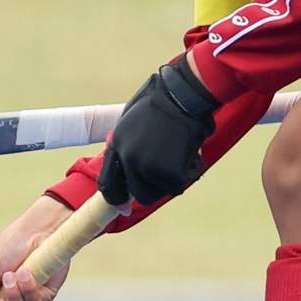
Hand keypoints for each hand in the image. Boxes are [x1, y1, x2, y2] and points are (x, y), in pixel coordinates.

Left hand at [99, 58, 220, 207]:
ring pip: (163, 190)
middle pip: (140, 193)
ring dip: (175, 177)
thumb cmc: (162, 100)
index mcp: (117, 146)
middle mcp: (129, 160)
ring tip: (182, 154)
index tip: (125, 207)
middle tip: (169, 175)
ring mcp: (148, 168)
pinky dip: (191, 170)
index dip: (118, 199)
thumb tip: (130, 166)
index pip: (108, 185)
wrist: (183, 94)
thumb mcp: (131, 120)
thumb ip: (127, 144)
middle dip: (155, 188)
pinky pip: (182, 183)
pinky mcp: (170, 172)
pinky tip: (192, 152)